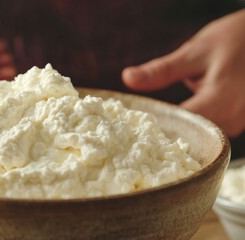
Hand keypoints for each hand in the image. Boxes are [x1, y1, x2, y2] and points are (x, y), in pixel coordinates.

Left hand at [122, 9, 244, 136]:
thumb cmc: (231, 41)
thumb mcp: (193, 52)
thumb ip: (162, 70)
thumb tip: (128, 78)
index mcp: (221, 99)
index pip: (182, 125)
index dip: (158, 127)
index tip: (136, 126)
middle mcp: (234, 118)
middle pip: (192, 137)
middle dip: (166, 133)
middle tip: (139, 130)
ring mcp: (239, 123)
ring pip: (202, 138)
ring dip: (181, 132)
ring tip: (156, 125)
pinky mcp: (238, 123)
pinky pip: (211, 133)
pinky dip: (193, 126)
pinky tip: (178, 120)